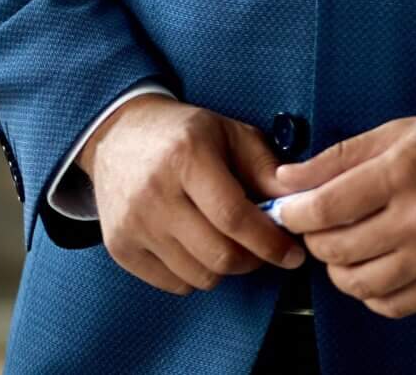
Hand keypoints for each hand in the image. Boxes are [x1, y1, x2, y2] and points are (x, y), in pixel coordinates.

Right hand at [78, 97, 303, 294]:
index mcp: (187, 157)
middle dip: (253, 260)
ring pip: (198, 276)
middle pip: (218, 255)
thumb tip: (298, 203)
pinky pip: (172, 283)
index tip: (293, 254)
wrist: (117, 135)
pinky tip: (198, 247)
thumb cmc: (183, 134)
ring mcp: (133, 224)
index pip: (234, 217)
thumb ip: (266, 168)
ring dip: (225, 268)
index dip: (270, 242)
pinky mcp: (119, 247)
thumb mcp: (230, 133)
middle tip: (264, 249)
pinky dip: (195, 274)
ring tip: (230, 242)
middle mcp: (155, 194)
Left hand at [268, 109, 415, 318]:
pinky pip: (392, 304)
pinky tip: (373, 271)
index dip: (295, 211)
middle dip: (314, 237)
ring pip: (358, 282)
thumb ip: (342, 155)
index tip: (290, 208)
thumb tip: (289, 178)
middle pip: (335, 247)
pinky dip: (370, 294)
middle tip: (320, 222)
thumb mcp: (405, 129)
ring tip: (345, 247)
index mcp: (404, 171)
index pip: (325, 207)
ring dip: (338, 268)